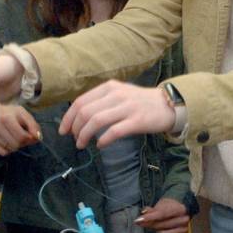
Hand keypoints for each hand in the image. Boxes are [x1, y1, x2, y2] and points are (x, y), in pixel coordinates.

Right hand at [0, 104, 41, 155]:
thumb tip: (37, 137)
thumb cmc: (14, 113)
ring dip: (16, 146)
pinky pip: (2, 152)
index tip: (31, 136)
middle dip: (23, 143)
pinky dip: (8, 149)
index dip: (30, 139)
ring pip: (9, 149)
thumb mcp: (26, 115)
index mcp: (6, 118)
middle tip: (24, 136)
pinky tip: (8, 140)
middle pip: (16, 144)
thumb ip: (33, 126)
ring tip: (15, 136)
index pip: (22, 137)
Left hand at [59, 81, 174, 148]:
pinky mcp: (137, 121)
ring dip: (84, 135)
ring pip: (96, 121)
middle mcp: (116, 95)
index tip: (64, 130)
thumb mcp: (120, 94)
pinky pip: (114, 131)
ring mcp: (127, 107)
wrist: (168, 104)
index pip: (81, 101)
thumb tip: (80, 117)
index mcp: (109, 87)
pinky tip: (100, 145)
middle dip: (75, 128)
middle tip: (74, 139)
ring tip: (82, 144)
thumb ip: (102, 101)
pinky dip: (103, 140)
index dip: (68, 117)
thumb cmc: (141, 102)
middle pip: (86, 112)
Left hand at [135, 197, 190, 232]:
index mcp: (180, 209)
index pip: (162, 214)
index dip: (149, 217)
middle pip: (161, 225)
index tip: (138, 220)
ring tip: (154, 226)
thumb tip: (144, 212)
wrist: (182, 210)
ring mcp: (184, 230)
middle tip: (141, 222)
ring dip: (156, 230)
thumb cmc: (170, 207)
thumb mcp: (162, 204)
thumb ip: (153, 210)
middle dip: (149, 224)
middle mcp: (184, 220)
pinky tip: (160, 230)